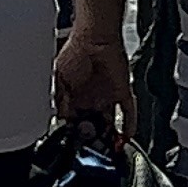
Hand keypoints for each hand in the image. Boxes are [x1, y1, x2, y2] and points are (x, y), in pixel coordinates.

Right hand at [53, 28, 133, 144]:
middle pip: (94, 126)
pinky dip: (129, 125)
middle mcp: (92, 98)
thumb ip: (60, 100)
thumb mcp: (59, 79)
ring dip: (110, 136)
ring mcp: (108, 96)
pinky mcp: (122, 91)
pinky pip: (129, 112)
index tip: (74, 145)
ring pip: (111, 122)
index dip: (76, 134)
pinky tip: (126, 136)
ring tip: (109, 150)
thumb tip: (62, 118)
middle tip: (92, 150)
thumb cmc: (75, 51)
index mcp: (75, 96)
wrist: (94, 36)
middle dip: (93, 139)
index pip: (76, 122)